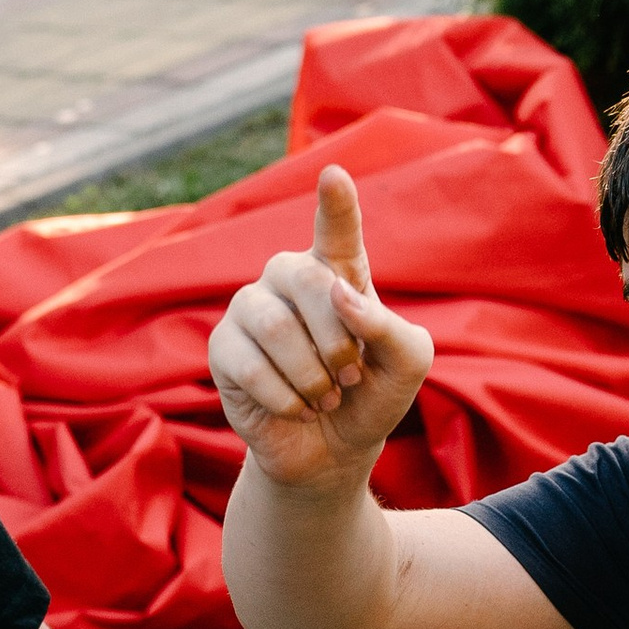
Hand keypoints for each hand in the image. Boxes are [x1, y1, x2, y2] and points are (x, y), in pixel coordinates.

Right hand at [209, 166, 435, 489]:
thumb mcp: (406, 364)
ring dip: (312, 374)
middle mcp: (288, 278)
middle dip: (337, 336)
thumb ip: (390, 326)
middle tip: (350, 374)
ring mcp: (250, 309)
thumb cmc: (371, 396)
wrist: (332, 452)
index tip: (334, 176)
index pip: (337, 229)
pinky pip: (248, 365)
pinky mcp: (222, 348)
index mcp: (338, 271)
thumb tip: (339, 295)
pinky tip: (296, 409)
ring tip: (325, 397)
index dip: (336, 203)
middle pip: (308, 278)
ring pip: (276, 325)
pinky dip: (285, 398)